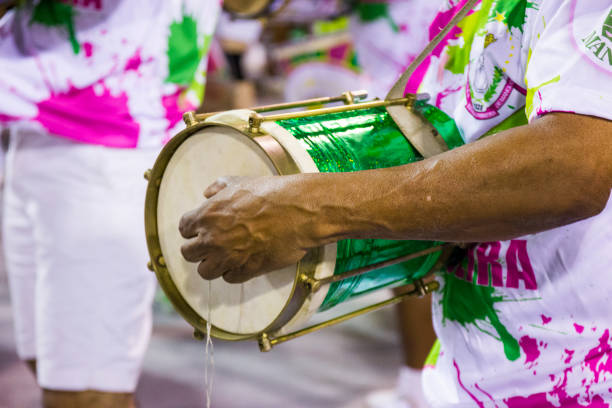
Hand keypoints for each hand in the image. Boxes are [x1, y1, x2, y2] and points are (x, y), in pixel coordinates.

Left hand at [178, 176, 321, 283]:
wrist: (298, 211)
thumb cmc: (271, 193)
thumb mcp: (240, 182)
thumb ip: (219, 187)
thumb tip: (207, 193)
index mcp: (207, 215)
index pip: (184, 229)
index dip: (193, 229)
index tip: (201, 229)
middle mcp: (212, 239)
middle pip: (189, 253)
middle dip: (198, 249)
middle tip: (211, 245)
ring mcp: (228, 257)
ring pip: (205, 271)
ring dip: (213, 264)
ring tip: (224, 257)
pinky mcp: (246, 271)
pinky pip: (229, 278)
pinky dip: (233, 271)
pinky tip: (242, 261)